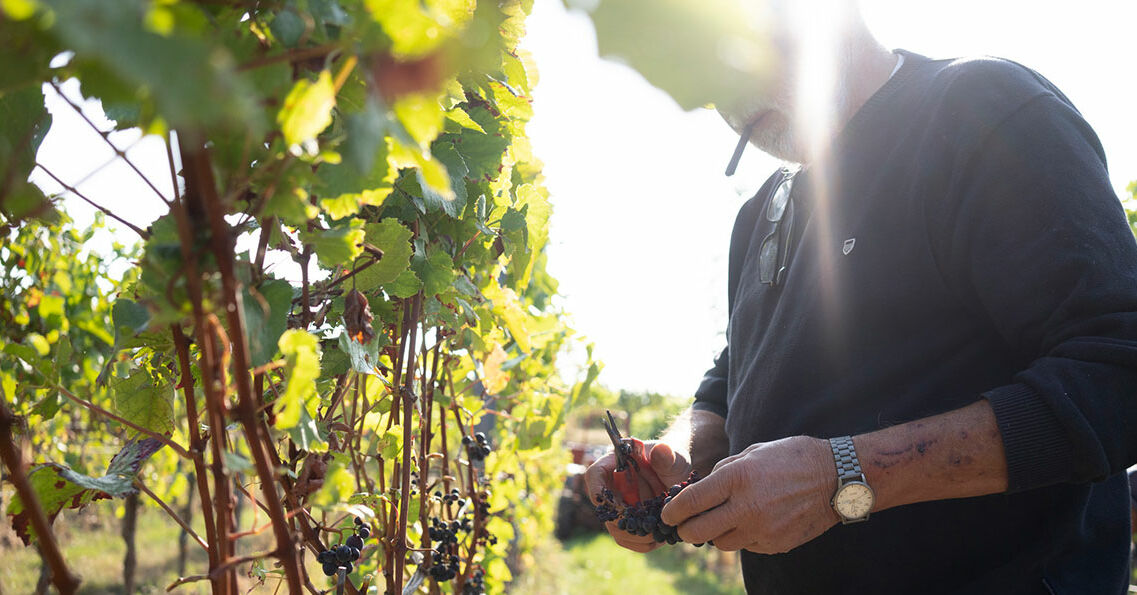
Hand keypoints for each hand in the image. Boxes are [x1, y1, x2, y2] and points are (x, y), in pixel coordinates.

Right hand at [585, 441, 690, 552]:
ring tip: (658, 535)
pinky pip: (627, 538)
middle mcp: (611, 487)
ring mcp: (618, 506)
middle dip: (624, 522)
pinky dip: (642, 543)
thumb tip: (661, 450)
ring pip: (615, 528)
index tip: (611, 504)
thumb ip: (667, 455)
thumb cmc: (672, 459)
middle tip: (648, 528)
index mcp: (615, 463)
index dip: (597, 490)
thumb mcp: (672, 456)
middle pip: (604, 509)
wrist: (678, 474)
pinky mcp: (628, 521)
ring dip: (635, 536)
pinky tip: (660, 538)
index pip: (595, 474)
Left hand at [660, 435, 838, 553]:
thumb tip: (700, 489)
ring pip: (721, 543)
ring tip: (724, 519)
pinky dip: (743, 537)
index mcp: (737, 478)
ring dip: (716, 533)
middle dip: (685, 529)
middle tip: (683, 525)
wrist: (835, 478)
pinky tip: (752, 522)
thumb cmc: (791, 457)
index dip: (672, 511)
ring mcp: (762, 530)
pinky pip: (746, 546)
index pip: (691, 501)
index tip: (666, 515)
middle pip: (698, 531)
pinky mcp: (775, 545)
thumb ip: (723, 471)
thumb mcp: (752, 452)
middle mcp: (746, 507)